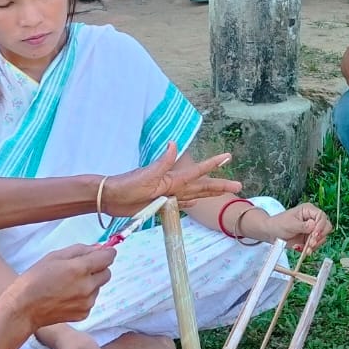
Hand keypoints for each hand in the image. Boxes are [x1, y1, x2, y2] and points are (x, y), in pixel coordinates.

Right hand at [3, 244, 113, 329]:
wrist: (23, 309)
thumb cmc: (35, 280)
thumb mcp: (54, 256)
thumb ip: (80, 250)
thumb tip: (99, 248)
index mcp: (80, 269)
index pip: (108, 258)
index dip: (106, 253)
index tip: (103, 252)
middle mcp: (87, 286)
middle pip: (107, 273)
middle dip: (98, 268)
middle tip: (80, 269)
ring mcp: (87, 302)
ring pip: (98, 287)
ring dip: (90, 283)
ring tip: (68, 285)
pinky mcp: (84, 314)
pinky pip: (91, 300)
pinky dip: (84, 296)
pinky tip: (66, 296)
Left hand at [101, 145, 240, 213]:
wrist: (109, 197)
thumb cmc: (126, 185)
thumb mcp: (146, 174)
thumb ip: (162, 162)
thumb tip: (174, 143)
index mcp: (172, 179)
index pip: (197, 172)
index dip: (213, 165)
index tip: (228, 157)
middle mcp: (173, 187)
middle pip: (201, 186)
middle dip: (219, 186)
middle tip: (238, 185)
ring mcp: (167, 196)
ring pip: (194, 195)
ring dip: (208, 193)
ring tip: (223, 191)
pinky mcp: (160, 205)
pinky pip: (180, 205)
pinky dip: (190, 204)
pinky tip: (196, 203)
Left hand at [255, 203, 331, 251]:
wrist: (271, 233)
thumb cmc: (278, 224)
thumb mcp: (290, 224)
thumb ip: (302, 225)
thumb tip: (313, 225)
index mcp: (309, 210)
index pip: (321, 216)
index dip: (320, 226)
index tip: (314, 235)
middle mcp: (313, 218)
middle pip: (326, 227)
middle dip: (319, 236)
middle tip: (311, 243)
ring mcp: (312, 229)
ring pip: (322, 237)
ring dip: (315, 244)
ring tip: (305, 249)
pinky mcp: (310, 238)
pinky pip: (316, 244)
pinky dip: (311, 248)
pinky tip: (303, 250)